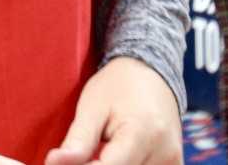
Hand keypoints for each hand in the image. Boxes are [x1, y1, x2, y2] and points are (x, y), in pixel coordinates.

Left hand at [44, 56, 181, 164]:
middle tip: (83, 153)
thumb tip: (53, 163)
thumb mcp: (92, 106)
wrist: (151, 72)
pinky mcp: (175, 164)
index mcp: (142, 134)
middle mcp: (164, 152)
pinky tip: (116, 158)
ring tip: (101, 152)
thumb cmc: (117, 86)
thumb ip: (78, 140)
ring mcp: (173, 161)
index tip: (64, 161)